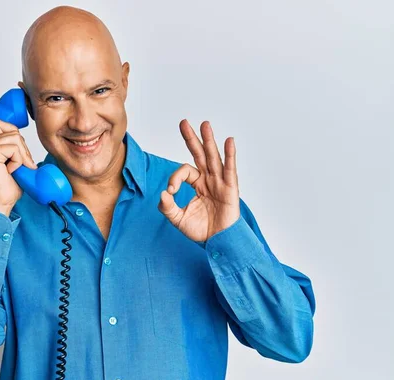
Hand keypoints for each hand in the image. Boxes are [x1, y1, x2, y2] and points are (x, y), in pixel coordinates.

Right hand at [0, 119, 36, 214]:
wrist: (1, 202)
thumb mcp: (15, 161)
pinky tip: (10, 171)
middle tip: (20, 166)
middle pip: (14, 131)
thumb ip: (16, 147)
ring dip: (21, 156)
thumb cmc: (8, 186)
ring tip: (15, 169)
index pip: (4, 124)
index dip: (16, 136)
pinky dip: (18, 161)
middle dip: (23, 149)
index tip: (19, 156)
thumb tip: (25, 136)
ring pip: (16, 138)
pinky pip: (14, 148)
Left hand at [158, 120, 239, 241]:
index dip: (174, 178)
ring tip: (205, 124)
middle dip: (192, 139)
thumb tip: (162, 194)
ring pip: (213, 157)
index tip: (170, 191)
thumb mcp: (178, 219)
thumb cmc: (201, 231)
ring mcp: (220, 182)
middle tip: (184, 123)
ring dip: (209, 140)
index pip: (184, 171)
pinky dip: (230, 155)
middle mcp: (208, 179)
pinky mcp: (230, 189)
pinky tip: (229, 141)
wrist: (218, 242)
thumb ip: (168, 207)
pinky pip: (230, 169)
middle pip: (199, 154)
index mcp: (197, 184)